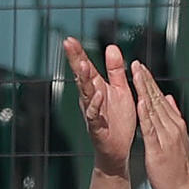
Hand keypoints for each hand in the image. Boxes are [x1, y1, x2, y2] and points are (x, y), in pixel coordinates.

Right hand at [63, 38, 135, 177]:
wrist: (118, 150)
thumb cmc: (118, 120)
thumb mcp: (120, 90)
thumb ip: (115, 70)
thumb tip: (111, 46)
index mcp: (97, 88)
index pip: (86, 67)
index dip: (78, 54)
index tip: (69, 39)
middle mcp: (91, 99)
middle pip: (82, 76)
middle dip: (76, 60)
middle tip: (68, 44)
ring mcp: (92, 113)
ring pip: (86, 93)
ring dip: (84, 79)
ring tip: (83, 64)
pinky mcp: (96, 127)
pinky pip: (94, 114)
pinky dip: (95, 104)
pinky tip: (98, 93)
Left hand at [132, 59, 188, 188]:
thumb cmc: (178, 170)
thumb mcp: (178, 140)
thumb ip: (173, 119)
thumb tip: (169, 100)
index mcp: (174, 125)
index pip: (160, 99)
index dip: (150, 83)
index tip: (141, 68)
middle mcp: (171, 127)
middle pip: (157, 99)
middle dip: (146, 80)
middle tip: (136, 64)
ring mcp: (166, 137)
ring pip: (153, 109)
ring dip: (144, 90)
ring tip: (136, 74)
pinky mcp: (158, 149)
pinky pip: (151, 129)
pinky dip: (145, 114)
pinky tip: (140, 101)